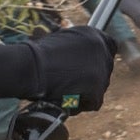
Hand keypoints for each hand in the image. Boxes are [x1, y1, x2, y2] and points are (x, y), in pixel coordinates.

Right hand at [0, 26, 116, 110]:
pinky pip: (94, 102)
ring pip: (100, 87)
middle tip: (71, 85)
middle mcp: (101, 49)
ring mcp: (101, 68)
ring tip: (62, 91)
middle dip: (92, 78)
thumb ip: (76, 48)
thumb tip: (81, 61)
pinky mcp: (97, 87)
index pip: (110, 47)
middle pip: (106, 69)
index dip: (100, 60)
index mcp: (93, 35)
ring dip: (84, 92)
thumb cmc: (36, 56)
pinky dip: (80, 105)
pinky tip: (65, 100)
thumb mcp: (61, 42)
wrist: (30, 66)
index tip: (91, 69)